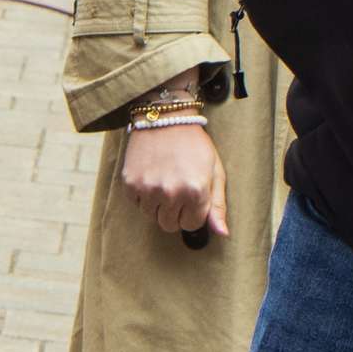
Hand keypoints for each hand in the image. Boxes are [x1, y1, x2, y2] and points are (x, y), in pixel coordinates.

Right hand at [119, 121, 226, 238]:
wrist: (165, 118)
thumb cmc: (194, 144)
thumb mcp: (214, 172)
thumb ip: (218, 205)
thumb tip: (222, 234)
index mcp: (196, 191)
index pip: (191, 225)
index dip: (192, 212)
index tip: (191, 197)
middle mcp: (171, 193)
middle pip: (169, 225)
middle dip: (175, 213)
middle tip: (176, 190)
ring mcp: (148, 189)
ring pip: (152, 216)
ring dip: (158, 205)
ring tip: (163, 181)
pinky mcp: (130, 184)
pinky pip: (137, 204)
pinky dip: (143, 196)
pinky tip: (150, 176)